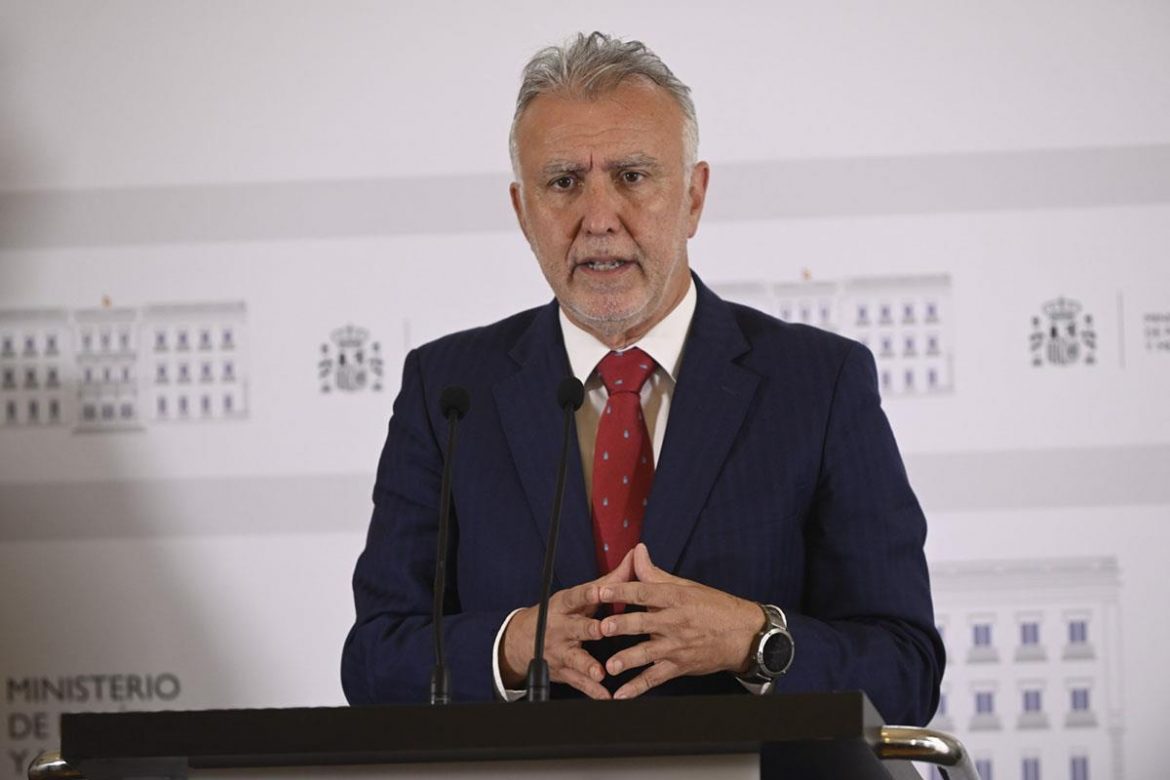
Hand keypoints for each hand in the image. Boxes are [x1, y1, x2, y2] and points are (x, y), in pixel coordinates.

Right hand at [500, 547, 635, 699]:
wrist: (525, 640)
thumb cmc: (561, 613)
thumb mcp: (579, 595)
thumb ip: (610, 580)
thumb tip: (636, 556)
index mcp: (566, 605)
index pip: (577, 596)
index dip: (588, 594)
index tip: (599, 591)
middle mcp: (561, 627)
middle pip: (576, 627)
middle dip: (589, 629)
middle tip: (602, 630)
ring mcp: (561, 650)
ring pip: (575, 658)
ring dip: (588, 665)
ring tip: (600, 672)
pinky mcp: (564, 671)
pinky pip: (579, 682)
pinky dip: (592, 690)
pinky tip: (605, 696)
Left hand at [597, 543, 765, 698]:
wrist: (744, 635)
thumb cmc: (713, 606)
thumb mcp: (686, 586)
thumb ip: (655, 573)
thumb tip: (636, 551)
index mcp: (675, 597)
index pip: (644, 591)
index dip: (621, 591)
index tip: (600, 590)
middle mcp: (674, 622)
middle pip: (643, 622)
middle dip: (622, 625)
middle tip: (602, 628)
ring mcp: (677, 646)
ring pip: (648, 653)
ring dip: (628, 659)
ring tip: (610, 666)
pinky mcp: (679, 666)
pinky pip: (655, 678)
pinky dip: (637, 688)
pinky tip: (619, 695)